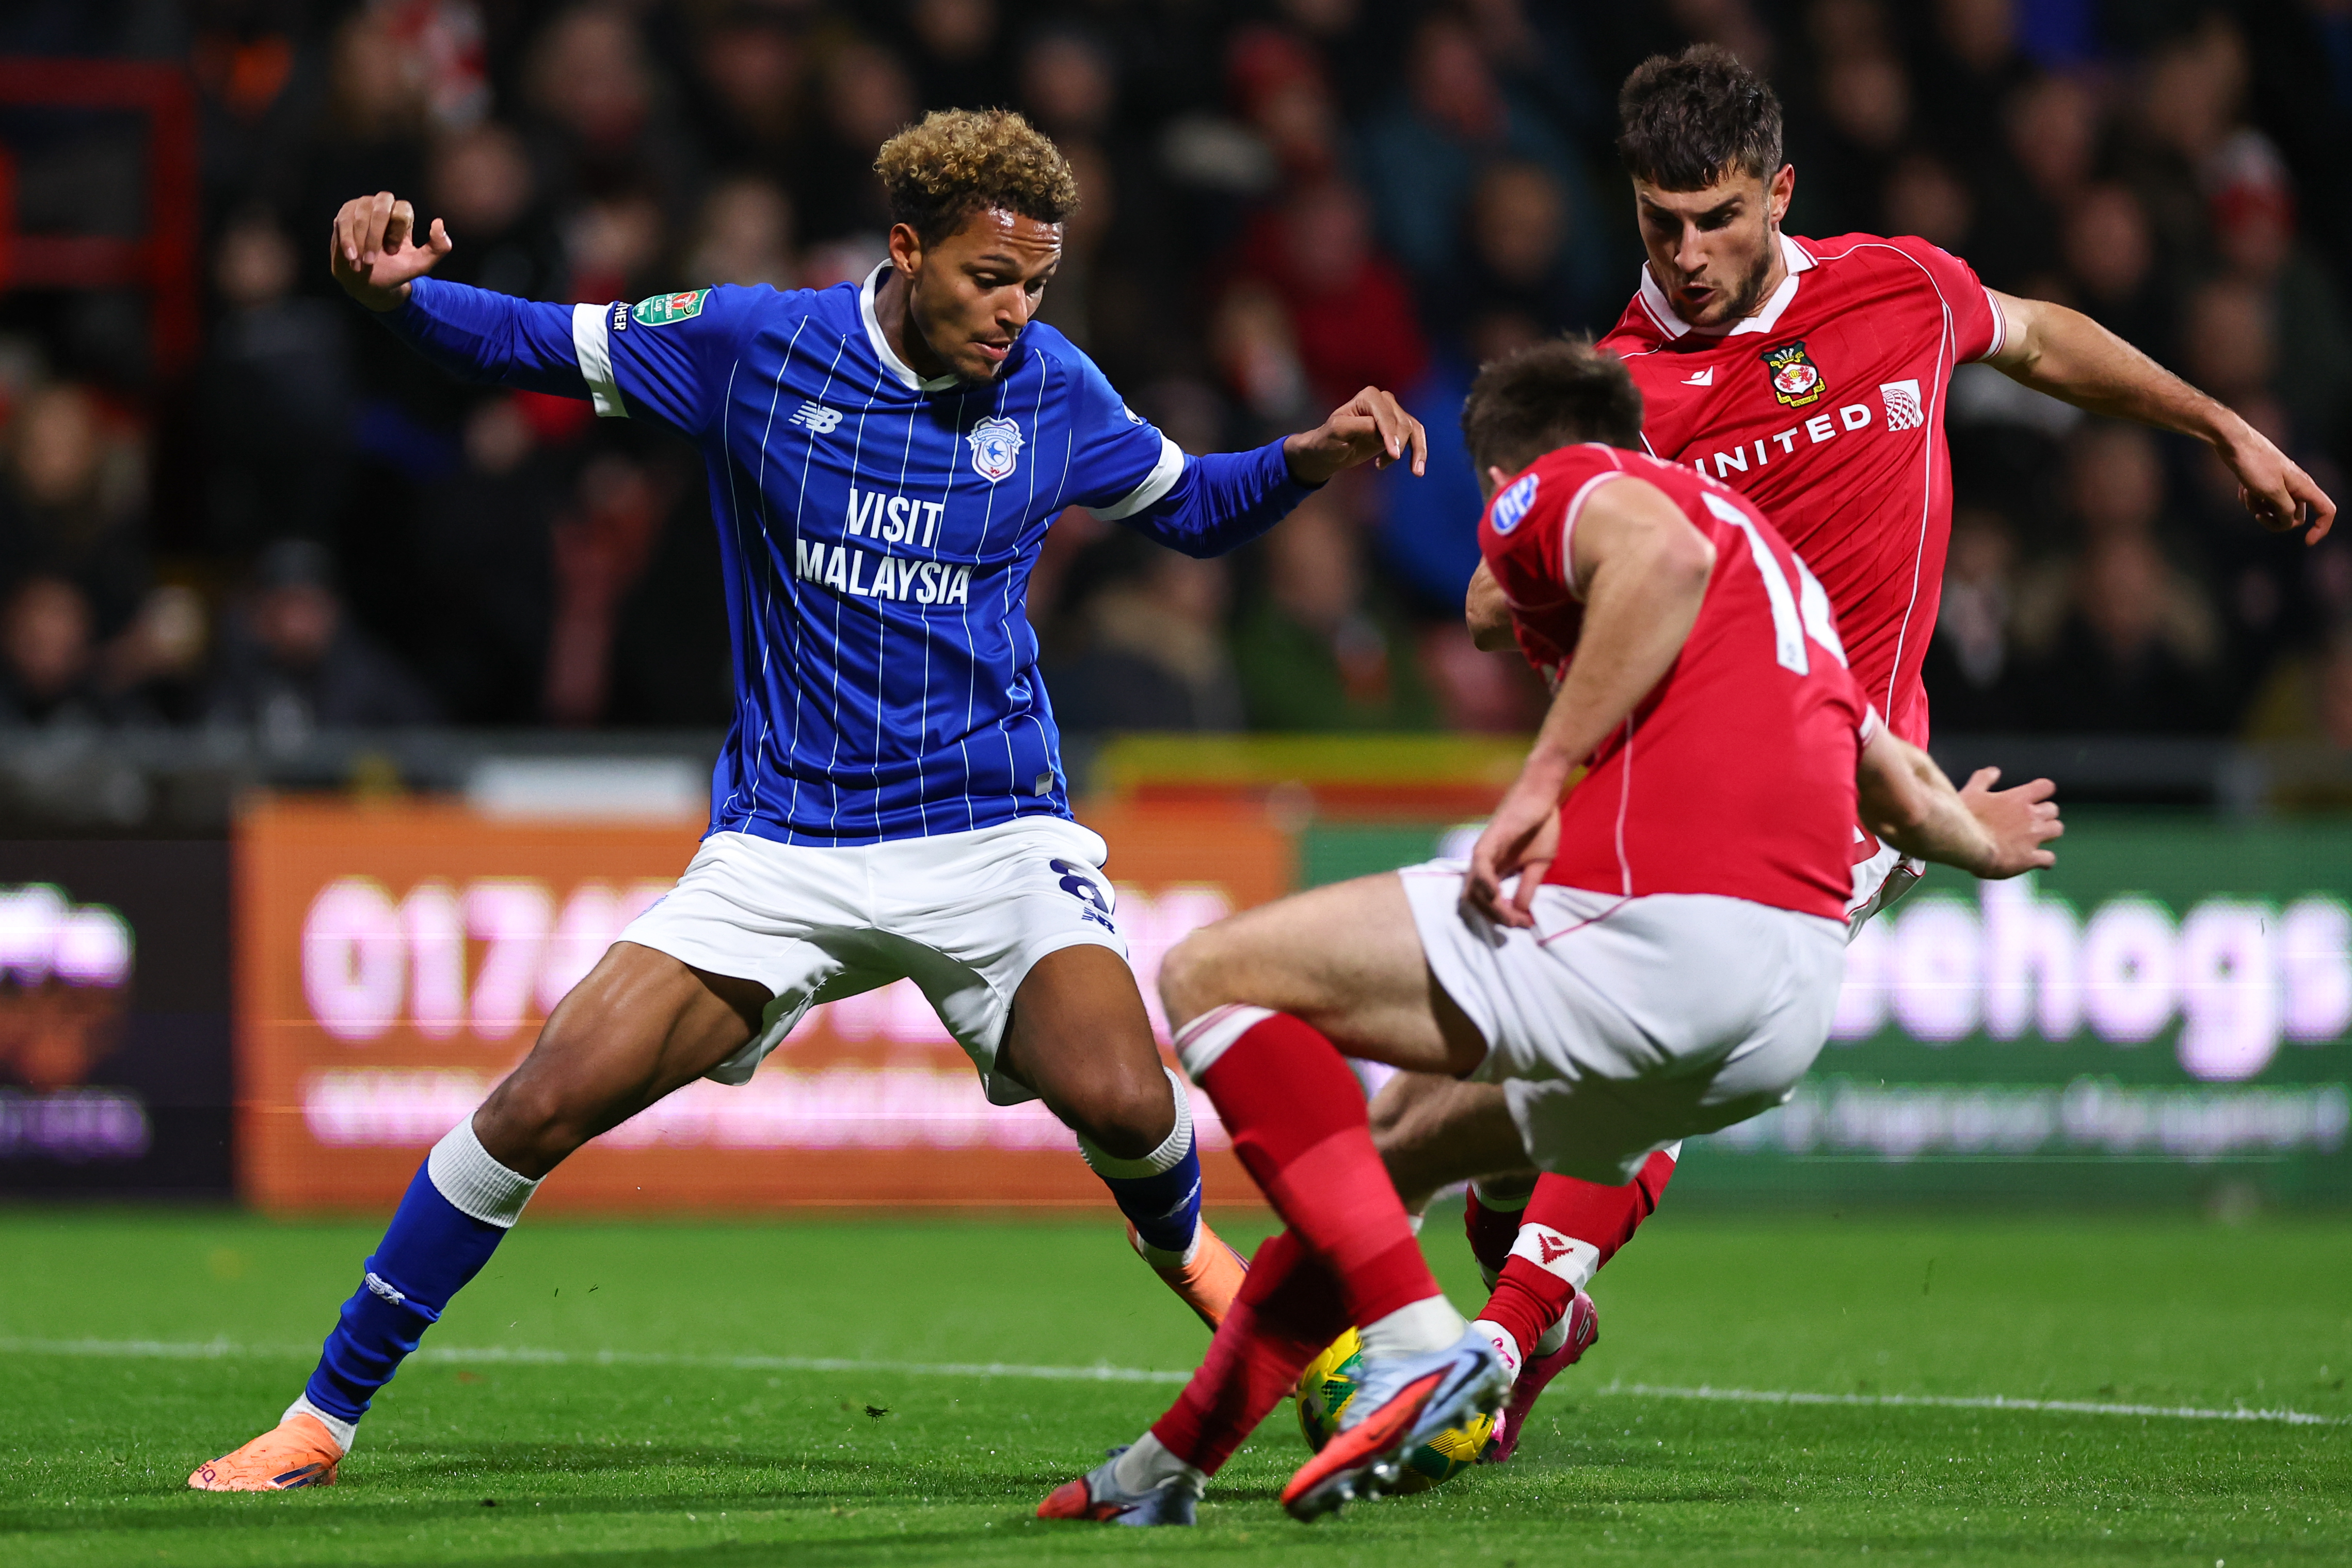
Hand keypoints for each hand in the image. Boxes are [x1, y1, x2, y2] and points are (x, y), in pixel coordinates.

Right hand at [329, 191, 452, 310]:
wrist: (368, 283)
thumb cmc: (395, 271)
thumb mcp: (420, 264)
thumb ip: (438, 248)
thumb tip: (439, 222)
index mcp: (402, 215)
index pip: (403, 210)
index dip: (396, 231)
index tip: (392, 252)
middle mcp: (382, 205)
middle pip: (381, 206)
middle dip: (375, 235)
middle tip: (372, 260)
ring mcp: (361, 208)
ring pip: (360, 214)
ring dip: (360, 241)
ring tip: (360, 264)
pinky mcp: (344, 215)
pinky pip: (343, 220)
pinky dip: (347, 240)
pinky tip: (350, 256)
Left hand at [1282, 386, 1427, 484]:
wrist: (1331, 451)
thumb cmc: (1330, 439)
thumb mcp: (1338, 431)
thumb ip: (1360, 426)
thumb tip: (1380, 430)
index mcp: (1368, 397)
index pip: (1385, 416)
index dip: (1390, 435)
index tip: (1395, 455)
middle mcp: (1384, 400)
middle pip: (1401, 422)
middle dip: (1399, 444)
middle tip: (1388, 462)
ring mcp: (1393, 413)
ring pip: (1413, 429)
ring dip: (1416, 451)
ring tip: (1415, 472)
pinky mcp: (1399, 427)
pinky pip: (1416, 437)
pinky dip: (1419, 452)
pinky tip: (1415, 470)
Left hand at [1463, 772, 1563, 928]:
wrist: (1543, 797)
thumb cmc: (1540, 827)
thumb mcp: (1539, 866)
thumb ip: (1528, 887)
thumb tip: (1523, 913)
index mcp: (1493, 872)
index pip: (1486, 904)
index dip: (1503, 919)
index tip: (1525, 924)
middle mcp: (1481, 866)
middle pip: (1474, 902)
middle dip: (1495, 919)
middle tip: (1518, 924)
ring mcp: (1482, 854)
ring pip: (1474, 890)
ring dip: (1492, 909)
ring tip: (1512, 916)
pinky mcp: (1487, 842)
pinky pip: (1478, 867)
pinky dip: (1484, 884)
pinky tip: (1496, 896)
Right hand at [1957, 767, 2062, 876]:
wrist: (1965, 844)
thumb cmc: (1966, 817)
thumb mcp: (1972, 792)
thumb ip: (1984, 779)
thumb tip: (1994, 771)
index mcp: (2019, 798)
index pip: (2046, 787)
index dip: (2042, 791)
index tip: (2035, 797)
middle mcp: (2031, 816)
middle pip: (2053, 810)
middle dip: (2045, 814)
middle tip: (2031, 821)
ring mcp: (2033, 837)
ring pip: (2057, 830)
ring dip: (2049, 833)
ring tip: (2038, 838)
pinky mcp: (2030, 858)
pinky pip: (2049, 859)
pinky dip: (2045, 860)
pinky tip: (2039, 862)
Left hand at [2217, 419, 2335, 544]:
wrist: (2233, 442)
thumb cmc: (2254, 464)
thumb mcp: (2271, 492)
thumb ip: (2285, 510)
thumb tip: (2290, 522)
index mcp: (2304, 486)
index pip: (2326, 510)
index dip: (2322, 528)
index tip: (2307, 542)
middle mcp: (2295, 486)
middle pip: (2294, 516)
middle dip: (2275, 520)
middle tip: (2258, 515)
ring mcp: (2279, 485)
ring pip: (2273, 510)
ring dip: (2258, 508)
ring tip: (2248, 492)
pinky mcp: (2263, 483)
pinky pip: (2259, 502)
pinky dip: (2250, 499)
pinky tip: (2242, 488)